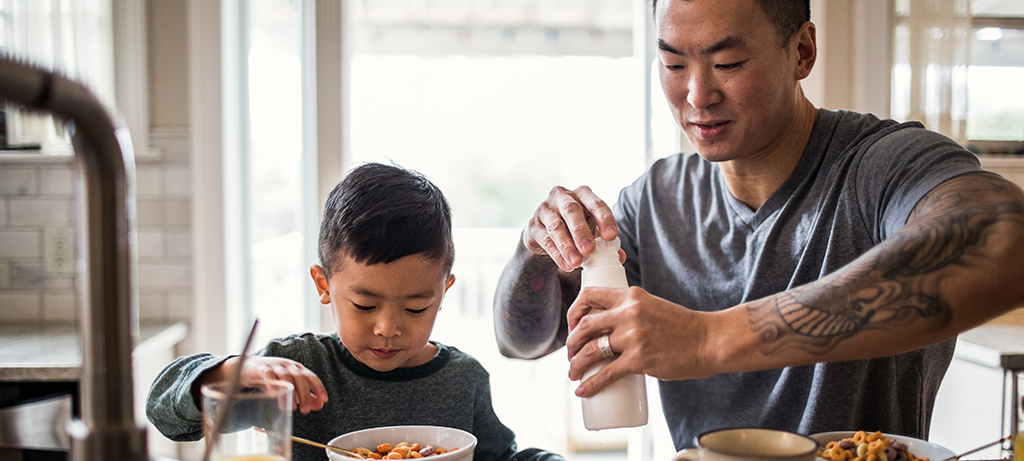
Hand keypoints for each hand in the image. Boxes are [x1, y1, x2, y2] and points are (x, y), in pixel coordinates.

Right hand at [225, 356, 328, 414]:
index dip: (319, 388)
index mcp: (297, 369)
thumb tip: (320, 405)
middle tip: (306, 410)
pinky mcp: (261, 369)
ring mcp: (275, 366)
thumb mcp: (290, 385)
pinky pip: (268, 376)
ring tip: (292, 408)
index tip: (324, 400)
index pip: (312, 377)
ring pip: (286, 377)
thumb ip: (305, 395)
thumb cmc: (272, 377)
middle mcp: (288, 366)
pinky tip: (275, 395)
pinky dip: (273, 384)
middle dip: (305, 394)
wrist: (248, 368)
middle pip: (300, 378)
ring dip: (290, 392)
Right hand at [524, 186, 617, 271]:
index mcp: (582, 194)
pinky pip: (545, 240)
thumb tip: (620, 257)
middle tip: (589, 249)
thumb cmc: (574, 228)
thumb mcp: (592, 231)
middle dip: (581, 231)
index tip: (611, 237)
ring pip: (556, 226)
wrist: (545, 233)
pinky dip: (557, 254)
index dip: (604, 219)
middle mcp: (562, 197)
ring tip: (577, 262)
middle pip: (571, 210)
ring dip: (567, 246)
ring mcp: (545, 210)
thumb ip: (606, 243)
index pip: (595, 203)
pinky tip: (566, 266)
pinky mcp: (533, 225)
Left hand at [565, 286, 716, 396]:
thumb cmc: (684, 327)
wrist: (710, 340)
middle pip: (585, 325)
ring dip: (575, 364)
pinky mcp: (639, 360)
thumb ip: (632, 314)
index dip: (574, 312)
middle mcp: (628, 313)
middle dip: (571, 342)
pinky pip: (606, 373)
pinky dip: (591, 384)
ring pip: (590, 350)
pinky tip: (582, 390)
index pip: (590, 295)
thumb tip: (610, 333)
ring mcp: (633, 336)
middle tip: (570, 354)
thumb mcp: (653, 307)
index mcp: (631, 296)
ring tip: (573, 373)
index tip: (572, 326)